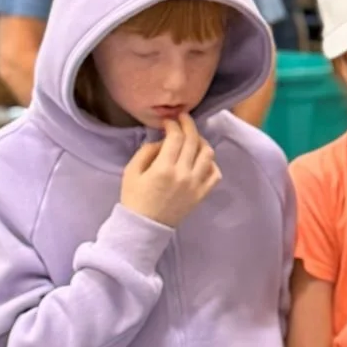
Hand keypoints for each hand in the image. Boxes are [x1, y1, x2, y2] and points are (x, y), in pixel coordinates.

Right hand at [120, 114, 220, 228]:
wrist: (144, 226)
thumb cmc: (134, 198)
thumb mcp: (131, 170)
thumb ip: (147, 151)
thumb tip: (163, 140)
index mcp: (164, 168)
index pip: (176, 137)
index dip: (174, 124)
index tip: (169, 121)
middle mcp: (184, 174)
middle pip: (194, 141)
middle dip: (188, 125)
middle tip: (183, 120)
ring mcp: (196, 185)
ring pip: (208, 154)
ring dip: (201, 141)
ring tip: (193, 138)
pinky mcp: (202, 194)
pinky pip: (215, 174)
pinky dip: (211, 163)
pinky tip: (202, 159)